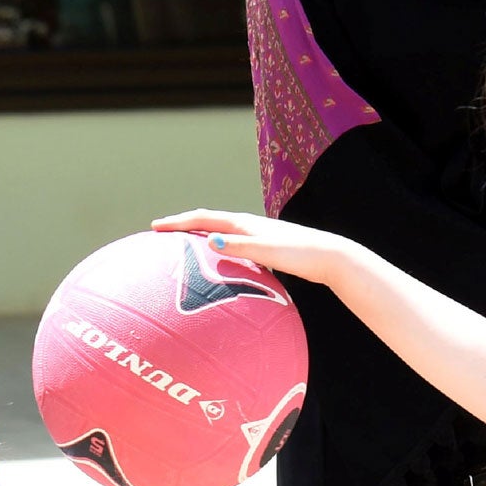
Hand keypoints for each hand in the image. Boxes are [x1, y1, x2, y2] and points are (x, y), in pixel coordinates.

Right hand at [151, 208, 339, 284]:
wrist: (330, 257)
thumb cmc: (300, 254)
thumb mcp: (268, 251)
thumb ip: (240, 246)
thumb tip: (210, 241)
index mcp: (244, 223)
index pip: (203, 218)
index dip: (178, 222)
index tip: (155, 228)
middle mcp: (248, 225)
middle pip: (208, 221)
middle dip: (183, 226)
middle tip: (161, 234)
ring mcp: (257, 236)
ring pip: (220, 233)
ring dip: (199, 237)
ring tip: (182, 248)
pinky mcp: (266, 248)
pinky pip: (231, 246)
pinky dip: (216, 250)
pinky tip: (217, 267)